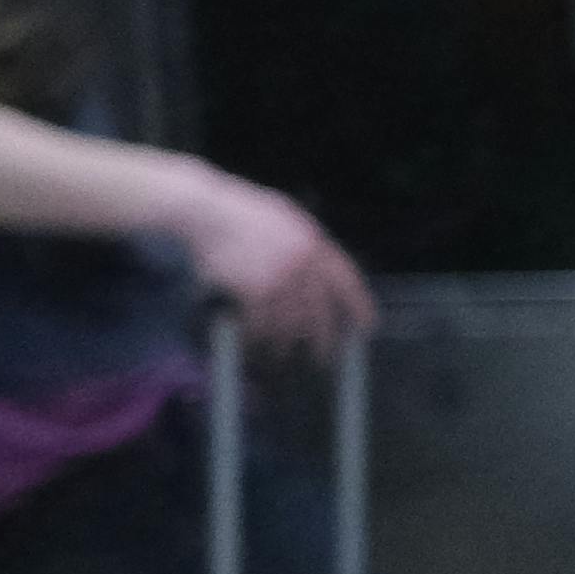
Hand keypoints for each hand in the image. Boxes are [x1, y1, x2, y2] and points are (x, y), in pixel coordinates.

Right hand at [169, 164, 377, 358]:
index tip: (367, 329)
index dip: (359, 308)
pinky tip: (252, 348)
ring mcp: (280, 278)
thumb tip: (321, 281)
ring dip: (282, 348)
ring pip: (288, 326)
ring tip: (278, 362)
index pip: (346, 282)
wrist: (207, 212)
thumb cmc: (242, 215)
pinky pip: (260, 326)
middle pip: (319, 314)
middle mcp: (303, 264)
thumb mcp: (286, 220)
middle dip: (323, 344)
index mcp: (315, 244)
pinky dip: (255, 340)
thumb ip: (306, 247)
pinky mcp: (255, 291)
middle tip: (321, 362)